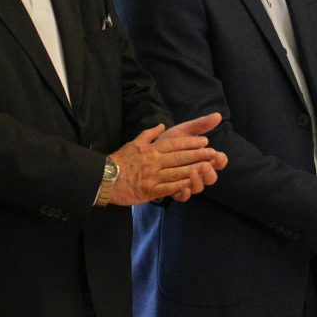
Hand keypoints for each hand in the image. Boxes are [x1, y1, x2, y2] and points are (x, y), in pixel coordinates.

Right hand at [107, 113, 224, 205]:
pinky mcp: (149, 191)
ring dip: (193, 170)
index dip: (190, 142)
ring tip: (207, 167)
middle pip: (179, 157)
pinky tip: (192, 184)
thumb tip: (161, 125)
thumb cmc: (120, 161)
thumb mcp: (134, 143)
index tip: (204, 141)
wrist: (104, 178)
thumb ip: (149, 134)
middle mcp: (153, 162)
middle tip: (212, 153)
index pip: (174, 144)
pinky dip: (180, 186)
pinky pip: (168, 188)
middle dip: (197, 155)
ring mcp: (152, 177)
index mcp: (150, 150)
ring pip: (176, 172)